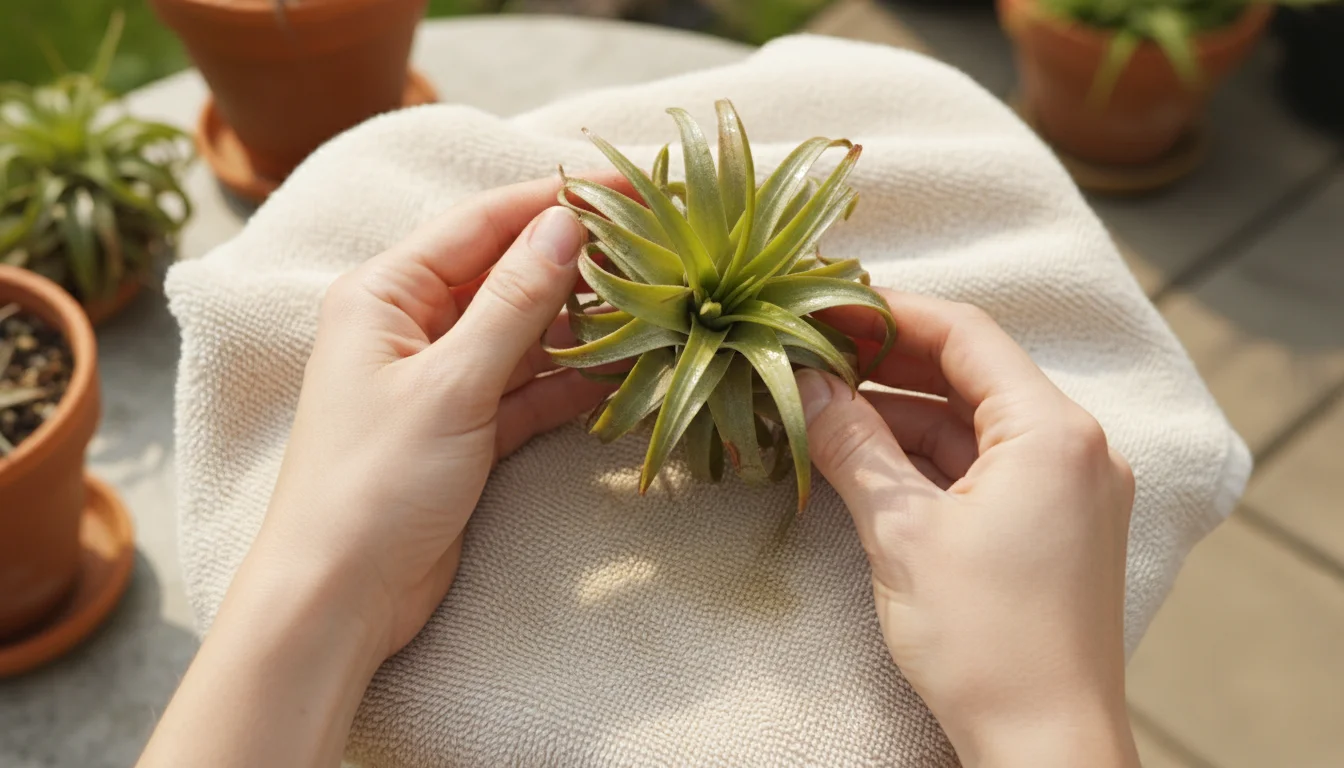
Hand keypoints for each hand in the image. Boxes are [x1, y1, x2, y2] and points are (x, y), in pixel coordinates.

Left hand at [258, 177, 610, 659]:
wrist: (338, 597)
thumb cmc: (373, 483)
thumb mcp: (450, 384)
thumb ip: (513, 303)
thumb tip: (566, 225)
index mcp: (385, 294)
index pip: (481, 225)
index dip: (553, 201)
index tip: (624, 188)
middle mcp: (410, 327)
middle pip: (505, 275)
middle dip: (575, 264)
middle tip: (653, 250)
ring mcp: (440, 379)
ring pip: (522, 334)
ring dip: (581, 326)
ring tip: (653, 308)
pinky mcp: (464, 428)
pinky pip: (526, 388)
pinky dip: (569, 383)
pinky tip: (622, 373)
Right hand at [798, 291, 1138, 767]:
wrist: (1044, 747)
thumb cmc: (985, 643)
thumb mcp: (902, 532)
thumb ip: (852, 444)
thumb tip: (806, 385)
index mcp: (1054, 433)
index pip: (966, 333)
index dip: (889, 313)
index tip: (825, 307)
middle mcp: (1077, 448)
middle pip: (971, 374)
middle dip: (887, 363)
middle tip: (812, 354)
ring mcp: (1071, 489)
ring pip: (973, 424)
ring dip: (901, 415)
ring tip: (823, 409)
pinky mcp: (1055, 527)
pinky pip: (985, 468)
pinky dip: (927, 459)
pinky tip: (867, 459)